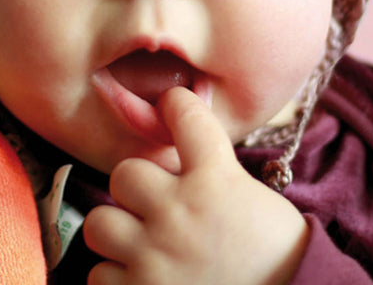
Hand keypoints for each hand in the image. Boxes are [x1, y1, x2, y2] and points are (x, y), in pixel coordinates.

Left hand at [84, 87, 308, 284]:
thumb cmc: (273, 254)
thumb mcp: (249, 196)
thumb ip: (209, 171)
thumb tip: (172, 156)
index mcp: (215, 179)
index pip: (184, 114)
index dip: (175, 104)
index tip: (171, 105)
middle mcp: (179, 212)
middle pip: (124, 173)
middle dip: (136, 187)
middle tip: (152, 201)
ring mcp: (155, 257)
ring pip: (99, 224)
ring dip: (118, 232)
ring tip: (139, 242)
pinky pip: (100, 276)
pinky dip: (117, 277)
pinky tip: (141, 276)